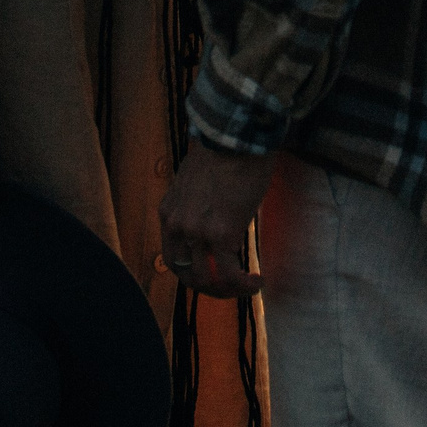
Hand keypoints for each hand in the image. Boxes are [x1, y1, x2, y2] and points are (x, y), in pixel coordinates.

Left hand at [158, 140, 275, 298]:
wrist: (237, 136)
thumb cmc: (225, 151)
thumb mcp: (197, 180)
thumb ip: (197, 203)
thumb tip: (213, 215)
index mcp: (169, 212)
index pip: (172, 255)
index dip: (192, 270)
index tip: (213, 272)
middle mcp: (177, 225)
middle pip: (184, 273)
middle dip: (208, 287)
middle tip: (231, 287)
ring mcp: (197, 232)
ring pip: (206, 280)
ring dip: (228, 290)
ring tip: (248, 286)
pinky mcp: (222, 234)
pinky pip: (229, 274)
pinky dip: (243, 285)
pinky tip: (257, 281)